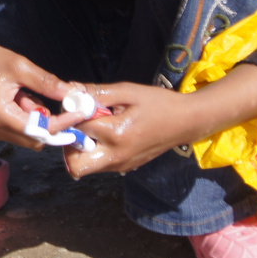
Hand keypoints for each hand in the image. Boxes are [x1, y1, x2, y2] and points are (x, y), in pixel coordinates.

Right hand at [0, 37, 70, 148]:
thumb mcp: (20, 66)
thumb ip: (47, 83)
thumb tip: (73, 94)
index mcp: (1, 117)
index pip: (41, 129)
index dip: (64, 122)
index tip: (80, 110)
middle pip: (37, 139)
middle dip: (53, 122)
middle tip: (63, 100)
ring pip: (31, 134)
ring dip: (40, 118)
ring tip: (29, 90)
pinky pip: (21, 128)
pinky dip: (30, 116)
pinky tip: (23, 95)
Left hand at [64, 82, 199, 176]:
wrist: (187, 122)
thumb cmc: (158, 103)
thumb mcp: (127, 91)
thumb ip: (97, 92)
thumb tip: (70, 89)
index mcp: (115, 134)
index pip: (77, 129)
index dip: (71, 115)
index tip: (76, 106)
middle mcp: (116, 156)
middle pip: (75, 165)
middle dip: (69, 146)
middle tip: (77, 127)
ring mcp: (121, 165)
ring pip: (86, 167)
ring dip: (81, 149)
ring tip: (94, 128)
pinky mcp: (125, 168)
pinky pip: (100, 165)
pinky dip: (95, 152)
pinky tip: (106, 135)